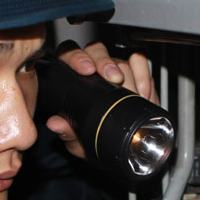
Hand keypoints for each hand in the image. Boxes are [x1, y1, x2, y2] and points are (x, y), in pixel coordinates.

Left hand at [46, 41, 158, 158]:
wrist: (127, 148)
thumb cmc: (98, 140)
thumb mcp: (80, 142)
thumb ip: (68, 132)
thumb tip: (55, 124)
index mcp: (73, 79)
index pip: (68, 55)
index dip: (76, 57)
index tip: (87, 70)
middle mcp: (94, 70)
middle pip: (96, 50)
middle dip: (105, 62)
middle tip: (114, 78)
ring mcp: (116, 70)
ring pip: (119, 59)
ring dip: (128, 77)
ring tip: (133, 95)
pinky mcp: (137, 73)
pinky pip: (139, 62)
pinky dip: (143, 76)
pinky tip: (142, 93)